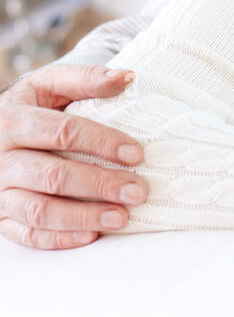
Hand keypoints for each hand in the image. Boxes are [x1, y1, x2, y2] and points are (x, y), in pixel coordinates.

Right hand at [0, 63, 147, 248]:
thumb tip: (127, 77)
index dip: (101, 143)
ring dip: (83, 216)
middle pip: (53, 175)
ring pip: (39, 210)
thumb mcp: (50, 85)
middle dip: (99, 184)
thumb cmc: (31, 106)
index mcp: (12, 120)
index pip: (61, 132)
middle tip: (138, 191)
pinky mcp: (0, 216)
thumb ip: (86, 79)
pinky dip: (60, 238)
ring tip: (121, 217)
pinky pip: (27, 234)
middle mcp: (1, 158)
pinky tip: (92, 235)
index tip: (136, 154)